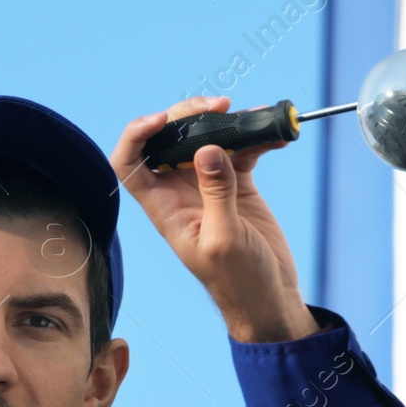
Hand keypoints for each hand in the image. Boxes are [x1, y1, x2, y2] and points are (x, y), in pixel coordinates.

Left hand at [110, 97, 319, 343]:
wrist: (268, 298)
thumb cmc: (238, 282)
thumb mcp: (223, 240)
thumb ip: (215, 193)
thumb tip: (208, 149)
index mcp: (163, 206)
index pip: (129, 162)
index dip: (136, 134)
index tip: (163, 120)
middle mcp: (179, 191)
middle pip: (170, 138)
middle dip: (190, 115)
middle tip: (221, 108)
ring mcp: (208, 185)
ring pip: (207, 137)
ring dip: (228, 121)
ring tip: (254, 117)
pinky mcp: (237, 184)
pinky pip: (241, 150)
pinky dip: (257, 138)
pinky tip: (277, 136)